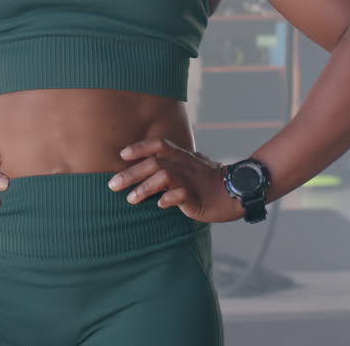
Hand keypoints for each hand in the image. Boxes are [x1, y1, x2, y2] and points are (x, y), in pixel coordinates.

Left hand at [109, 138, 246, 223]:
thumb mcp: (191, 167)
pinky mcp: (197, 198)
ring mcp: (191, 181)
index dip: (140, 148)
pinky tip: (160, 204)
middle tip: (112, 185)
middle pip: (154, 163)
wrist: (236, 192)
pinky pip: (181, 195)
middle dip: (130, 174)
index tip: (122, 155)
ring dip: (144, 188)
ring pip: (164, 177)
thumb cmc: (209, 181)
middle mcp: (185, 165)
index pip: (159, 145)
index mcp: (183, 157)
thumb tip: (149, 167)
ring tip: (131, 200)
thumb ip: (173, 165)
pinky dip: (168, 199)